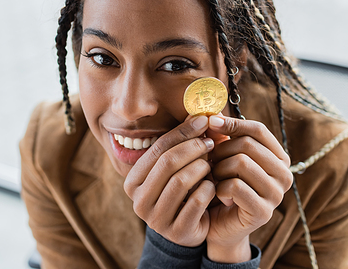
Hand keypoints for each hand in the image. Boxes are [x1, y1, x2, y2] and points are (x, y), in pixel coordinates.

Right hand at [123, 115, 215, 246]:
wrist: (191, 228)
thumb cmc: (185, 190)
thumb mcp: (180, 166)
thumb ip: (185, 142)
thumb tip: (200, 114)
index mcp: (133, 181)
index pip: (157, 149)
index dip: (182, 132)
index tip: (203, 121)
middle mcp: (139, 201)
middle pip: (167, 163)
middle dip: (192, 147)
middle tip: (211, 142)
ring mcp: (156, 220)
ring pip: (180, 181)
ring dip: (201, 168)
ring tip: (211, 164)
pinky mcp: (176, 232)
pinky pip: (196, 201)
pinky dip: (208, 189)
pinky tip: (214, 186)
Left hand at [205, 115, 292, 262]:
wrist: (219, 225)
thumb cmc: (221, 185)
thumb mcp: (222, 156)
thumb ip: (219, 134)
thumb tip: (210, 114)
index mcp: (279, 157)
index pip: (258, 130)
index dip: (233, 123)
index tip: (211, 123)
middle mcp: (284, 174)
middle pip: (248, 145)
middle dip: (221, 150)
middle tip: (210, 162)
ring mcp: (277, 195)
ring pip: (241, 163)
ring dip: (218, 169)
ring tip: (214, 178)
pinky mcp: (264, 212)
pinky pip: (236, 186)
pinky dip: (219, 187)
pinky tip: (217, 194)